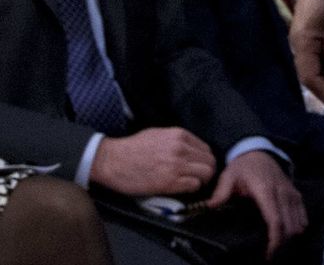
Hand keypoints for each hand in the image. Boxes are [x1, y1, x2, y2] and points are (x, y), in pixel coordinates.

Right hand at [90, 128, 214, 197]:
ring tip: (190, 183)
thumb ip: (177, 140)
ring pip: (206, 174)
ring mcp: (176, 166)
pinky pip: (194, 186)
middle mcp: (180, 148)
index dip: (203, 160)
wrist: (113, 161)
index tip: (198, 166)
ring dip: (201, 180)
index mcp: (179, 135)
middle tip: (197, 177)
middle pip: (209, 162)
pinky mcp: (169, 182)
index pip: (206, 149)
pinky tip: (181, 188)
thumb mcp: (158, 134)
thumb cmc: (132, 148)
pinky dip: (191, 188)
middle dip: (206, 171)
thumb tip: (192, 149)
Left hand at [209, 150, 305, 259]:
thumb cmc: (243, 166)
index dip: (274, 240)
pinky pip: (303, 217)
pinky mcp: (296, 195)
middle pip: (289, 227)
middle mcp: (282, 193)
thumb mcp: (229, 176)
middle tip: (269, 255)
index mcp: (265, 190)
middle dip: (282, 245)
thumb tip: (210, 207)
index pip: (275, 220)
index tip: (268, 254)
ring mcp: (291, 194)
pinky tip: (286, 235)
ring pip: (298, 224)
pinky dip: (297, 228)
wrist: (258, 151)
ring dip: (290, 238)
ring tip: (276, 248)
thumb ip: (221, 193)